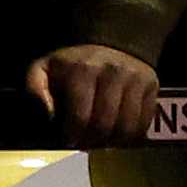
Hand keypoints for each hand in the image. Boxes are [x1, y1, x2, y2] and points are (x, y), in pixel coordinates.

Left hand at [31, 43, 160, 141]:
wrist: (108, 41)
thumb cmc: (71, 64)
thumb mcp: (43, 69)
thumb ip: (36, 91)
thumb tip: (48, 115)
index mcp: (83, 69)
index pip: (80, 116)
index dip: (73, 135)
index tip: (68, 140)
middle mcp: (113, 71)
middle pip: (104, 124)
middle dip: (91, 141)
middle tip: (84, 144)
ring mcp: (136, 78)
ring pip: (126, 127)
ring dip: (111, 142)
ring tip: (99, 141)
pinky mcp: (151, 85)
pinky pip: (143, 123)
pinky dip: (129, 136)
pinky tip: (115, 134)